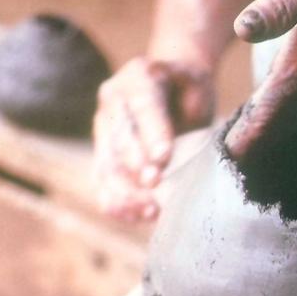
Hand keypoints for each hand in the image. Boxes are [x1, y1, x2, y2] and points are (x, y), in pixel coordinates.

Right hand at [93, 57, 213, 220]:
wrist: (168, 92)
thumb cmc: (186, 88)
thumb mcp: (194, 79)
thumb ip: (189, 88)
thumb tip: (175, 111)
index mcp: (135, 79)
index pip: (143, 107)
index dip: (152, 133)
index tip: (163, 158)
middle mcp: (111, 104)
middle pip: (119, 139)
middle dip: (136, 166)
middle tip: (154, 183)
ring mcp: (103, 132)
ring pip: (106, 166)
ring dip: (125, 192)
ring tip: (149, 208)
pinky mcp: (102, 157)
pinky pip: (102, 184)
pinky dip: (116, 204)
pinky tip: (136, 216)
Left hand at [226, 0, 296, 158]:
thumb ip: (278, 10)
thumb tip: (241, 30)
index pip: (259, 124)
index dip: (236, 146)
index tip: (217, 164)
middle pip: (270, 133)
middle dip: (245, 148)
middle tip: (219, 164)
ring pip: (284, 122)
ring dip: (261, 134)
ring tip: (234, 146)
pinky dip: (279, 118)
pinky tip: (267, 113)